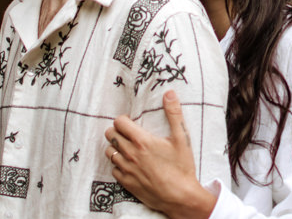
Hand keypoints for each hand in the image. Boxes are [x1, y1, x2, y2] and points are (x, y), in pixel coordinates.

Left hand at [104, 91, 216, 218]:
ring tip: (127, 147)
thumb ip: (174, 114)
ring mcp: (127, 170)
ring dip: (116, 147)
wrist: (180, 197)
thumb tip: (169, 93)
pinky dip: (118, 165)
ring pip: (109, 152)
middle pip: (110, 135)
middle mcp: (130, 154)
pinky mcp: (126, 183)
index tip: (131, 122)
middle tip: (128, 133)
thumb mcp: (182, 138)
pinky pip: (113, 169)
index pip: (119, 122)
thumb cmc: (182, 167)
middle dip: (117, 131)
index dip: (123, 119)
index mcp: (142, 141)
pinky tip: (129, 164)